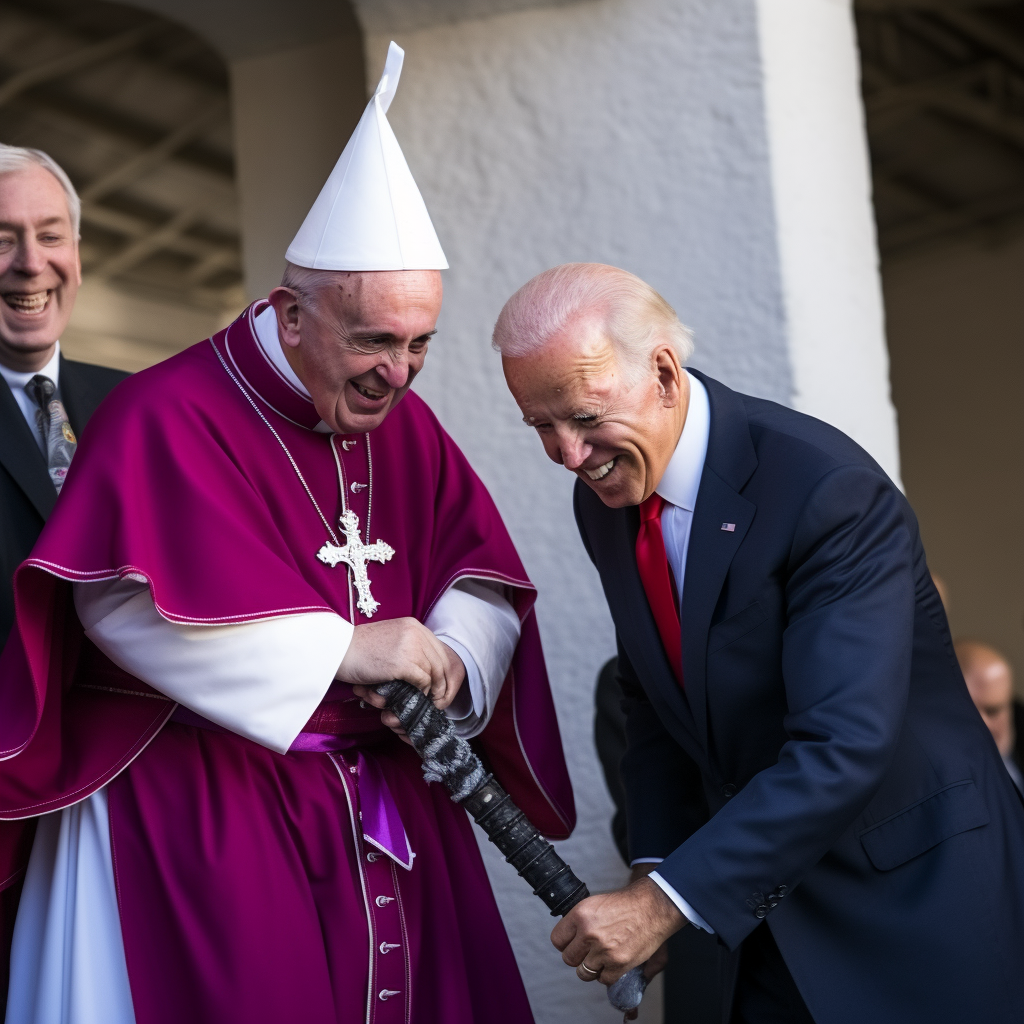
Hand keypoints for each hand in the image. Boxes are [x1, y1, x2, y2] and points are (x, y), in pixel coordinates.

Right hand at [340, 619, 465, 736]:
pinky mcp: (402, 663)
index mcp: (414, 625)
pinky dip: (420, 692)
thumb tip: (425, 668)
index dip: (442, 670)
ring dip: (431, 690)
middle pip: (441, 662)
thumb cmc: (359, 649)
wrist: (337, 650)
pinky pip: (422, 681)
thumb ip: (408, 646)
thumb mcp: (390, 639)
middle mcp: (416, 632)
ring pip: (434, 673)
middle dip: (442, 683)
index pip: (439, 650)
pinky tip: (413, 697)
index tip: (439, 685)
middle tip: (437, 698)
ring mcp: (410, 647)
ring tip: (425, 700)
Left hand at [551, 876, 684, 986]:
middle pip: (569, 959)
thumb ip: (579, 923)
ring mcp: (603, 950)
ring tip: (602, 957)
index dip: (565, 943)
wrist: (651, 907)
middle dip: (578, 957)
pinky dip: (608, 974)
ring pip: (584, 973)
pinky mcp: (618, 963)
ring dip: (592, 968)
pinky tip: (614, 961)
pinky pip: (603, 979)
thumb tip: (567, 940)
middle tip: (589, 951)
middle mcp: (589, 933)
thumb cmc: (624, 905)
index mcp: (580, 915)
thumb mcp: (594, 905)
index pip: (557, 940)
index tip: (573, 944)